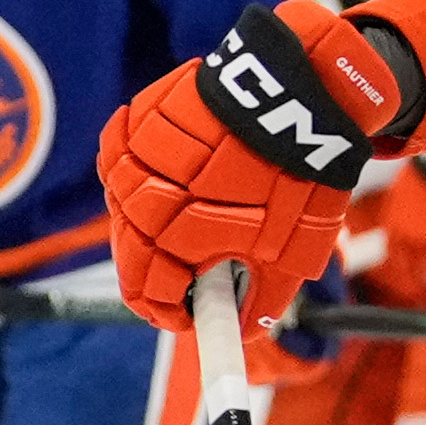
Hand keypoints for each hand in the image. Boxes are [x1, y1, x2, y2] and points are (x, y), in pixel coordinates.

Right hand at [97, 0, 415, 378]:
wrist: (298, 91)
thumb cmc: (296, 174)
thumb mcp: (292, 253)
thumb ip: (263, 302)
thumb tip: (246, 333)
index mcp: (171, 241)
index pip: (147, 296)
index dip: (171, 312)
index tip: (190, 314)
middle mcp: (139, 202)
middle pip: (131, 257)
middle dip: (162, 272)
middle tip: (199, 270)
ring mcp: (132, 158)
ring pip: (127, 212)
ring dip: (154, 224)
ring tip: (198, 215)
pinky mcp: (136, 122)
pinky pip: (127, 165)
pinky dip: (147, 179)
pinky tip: (182, 176)